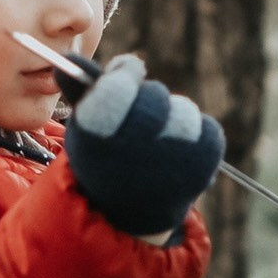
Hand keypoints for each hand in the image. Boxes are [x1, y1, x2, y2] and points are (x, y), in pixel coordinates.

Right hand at [60, 54, 225, 239]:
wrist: (131, 216)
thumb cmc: (104, 162)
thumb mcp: (85, 129)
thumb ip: (80, 91)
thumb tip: (70, 60)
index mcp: (99, 138)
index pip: (118, 84)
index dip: (124, 72)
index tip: (126, 71)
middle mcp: (137, 148)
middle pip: (154, 94)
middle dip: (148, 98)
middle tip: (142, 114)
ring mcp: (174, 157)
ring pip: (183, 110)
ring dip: (173, 118)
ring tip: (158, 143)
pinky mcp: (204, 164)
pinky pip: (207, 128)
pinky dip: (196, 136)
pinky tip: (178, 154)